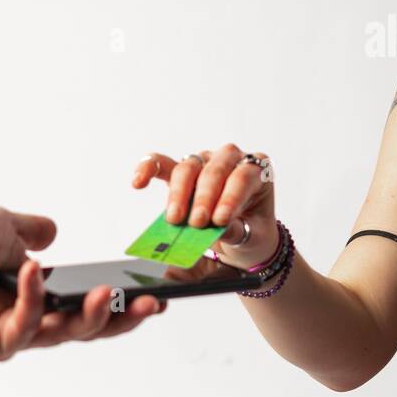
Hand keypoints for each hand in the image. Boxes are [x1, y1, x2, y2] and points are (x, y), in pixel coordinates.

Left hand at [0, 205, 164, 359]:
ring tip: (109, 293)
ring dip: (92, 316)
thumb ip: (33, 229)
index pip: (89, 303)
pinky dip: (34, 298)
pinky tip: (34, 271)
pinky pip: (26, 325)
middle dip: (123, 317)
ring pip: (66, 333)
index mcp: (41, 293)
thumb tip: (53, 232)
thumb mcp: (6, 225)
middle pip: (89, 327)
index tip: (151, 291)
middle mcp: (33, 316)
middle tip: (149, 303)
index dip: (121, 301)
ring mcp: (15, 332)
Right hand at [131, 144, 277, 275]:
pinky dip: (148, 169)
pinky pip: (162, 164)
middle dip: (204, 197)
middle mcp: (232, 160)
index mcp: (258, 171)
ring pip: (189, 167)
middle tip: (196, 222)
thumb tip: (219, 229)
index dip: (230, 197)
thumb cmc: (253, 231)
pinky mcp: (183, 172)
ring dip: (179, 193)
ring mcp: (206, 162)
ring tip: (174, 219)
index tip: (220, 220)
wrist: (244, 236)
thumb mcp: (254, 236)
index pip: (243, 177)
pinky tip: (138, 182)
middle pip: (215, 169)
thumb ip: (238, 231)